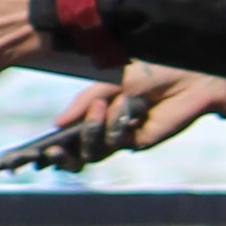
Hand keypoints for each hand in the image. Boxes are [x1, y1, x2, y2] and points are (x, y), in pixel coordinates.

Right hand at [64, 62, 225, 154]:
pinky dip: (114, 127)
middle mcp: (107, 127)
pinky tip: (127, 110)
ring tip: (101, 109)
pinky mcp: (138, 142)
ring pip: (93, 151)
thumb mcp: (109, 81)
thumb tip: (57, 124)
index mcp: (97, 110)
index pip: (70, 133)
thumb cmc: (151, 72)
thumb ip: (83, 102)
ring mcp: (121, 137)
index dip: (54, 143)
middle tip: (53, 151)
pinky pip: (115, 142)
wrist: (187, 76)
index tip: (38, 150)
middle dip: (62, 154)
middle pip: (77, 152)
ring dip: (91, 132)